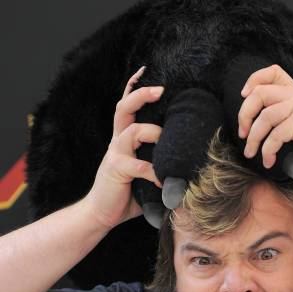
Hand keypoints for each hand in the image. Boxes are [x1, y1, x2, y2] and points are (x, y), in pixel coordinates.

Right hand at [86, 66, 163, 229]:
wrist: (101, 215)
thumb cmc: (125, 196)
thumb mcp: (144, 177)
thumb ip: (158, 166)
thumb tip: (187, 166)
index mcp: (122, 141)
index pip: (126, 107)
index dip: (134, 88)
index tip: (146, 71)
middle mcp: (117, 143)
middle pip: (124, 108)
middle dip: (141, 95)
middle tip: (161, 89)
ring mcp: (115, 154)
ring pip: (132, 131)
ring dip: (153, 133)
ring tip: (166, 142)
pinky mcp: (116, 170)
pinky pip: (139, 165)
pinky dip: (154, 172)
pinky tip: (165, 182)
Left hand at [238, 64, 292, 177]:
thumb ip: (282, 126)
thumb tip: (256, 136)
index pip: (273, 72)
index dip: (253, 80)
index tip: (244, 98)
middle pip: (260, 93)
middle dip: (244, 114)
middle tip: (243, 134)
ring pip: (264, 116)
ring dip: (253, 138)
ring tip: (251, 153)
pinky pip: (275, 135)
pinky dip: (267, 151)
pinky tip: (269, 162)